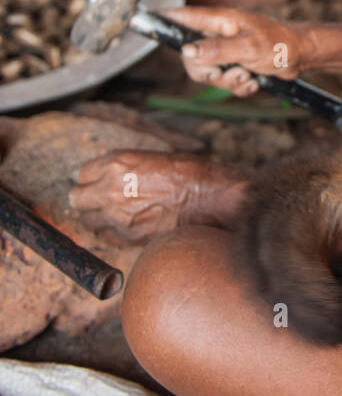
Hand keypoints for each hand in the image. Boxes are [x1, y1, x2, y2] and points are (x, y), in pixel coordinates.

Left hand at [67, 151, 248, 240]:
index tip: (94, 181)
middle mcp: (110, 189)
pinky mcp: (127, 237)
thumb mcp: (153, 158)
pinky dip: (110, 233)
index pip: (81, 173)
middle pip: (76, 198)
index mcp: (116, 164)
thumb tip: (109, 176)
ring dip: (95, 217)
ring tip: (110, 214)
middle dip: (84, 198)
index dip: (88, 177)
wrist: (211, 200)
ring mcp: (117, 216)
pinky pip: (105, 237)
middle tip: (96, 199)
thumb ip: (125, 168)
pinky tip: (124, 226)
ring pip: (86, 220)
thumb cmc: (190, 174)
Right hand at [168, 6, 312, 95]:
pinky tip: (253, 81)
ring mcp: (226, 50)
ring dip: (227, 82)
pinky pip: (224, 82)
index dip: (164, 20)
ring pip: (207, 74)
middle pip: (191, 57)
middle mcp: (219, 34)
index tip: (144, 22)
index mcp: (220, 20)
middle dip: (208, 72)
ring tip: (248, 75)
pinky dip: (238, 86)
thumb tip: (188, 51)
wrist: (303, 57)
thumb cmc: (281, 43)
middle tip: (226, 72)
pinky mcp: (235, 65)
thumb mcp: (249, 48)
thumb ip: (218, 50)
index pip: (183, 17)